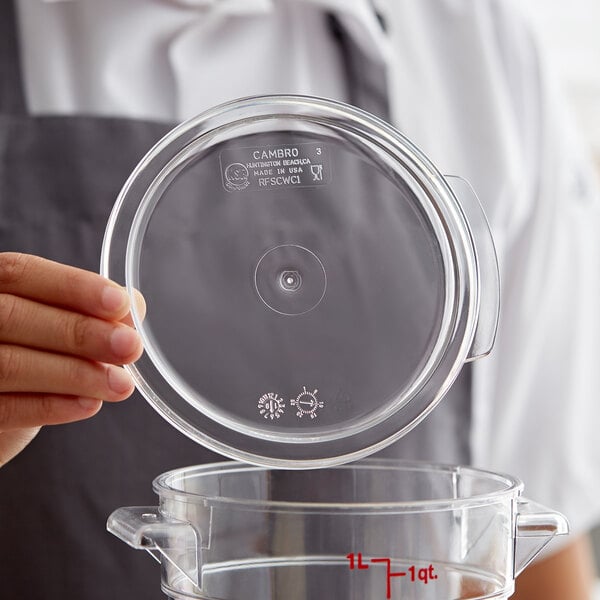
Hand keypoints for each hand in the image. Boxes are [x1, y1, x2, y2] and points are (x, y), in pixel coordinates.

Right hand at [0, 253, 143, 466]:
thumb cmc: (31, 352)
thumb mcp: (55, 325)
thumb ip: (88, 312)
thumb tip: (132, 307)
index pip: (22, 274)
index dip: (73, 286)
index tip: (119, 302)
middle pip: (14, 317)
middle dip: (80, 333)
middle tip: (129, 348)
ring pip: (10, 364)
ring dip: (75, 374)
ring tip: (120, 384)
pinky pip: (6, 409)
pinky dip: (53, 406)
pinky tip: (90, 404)